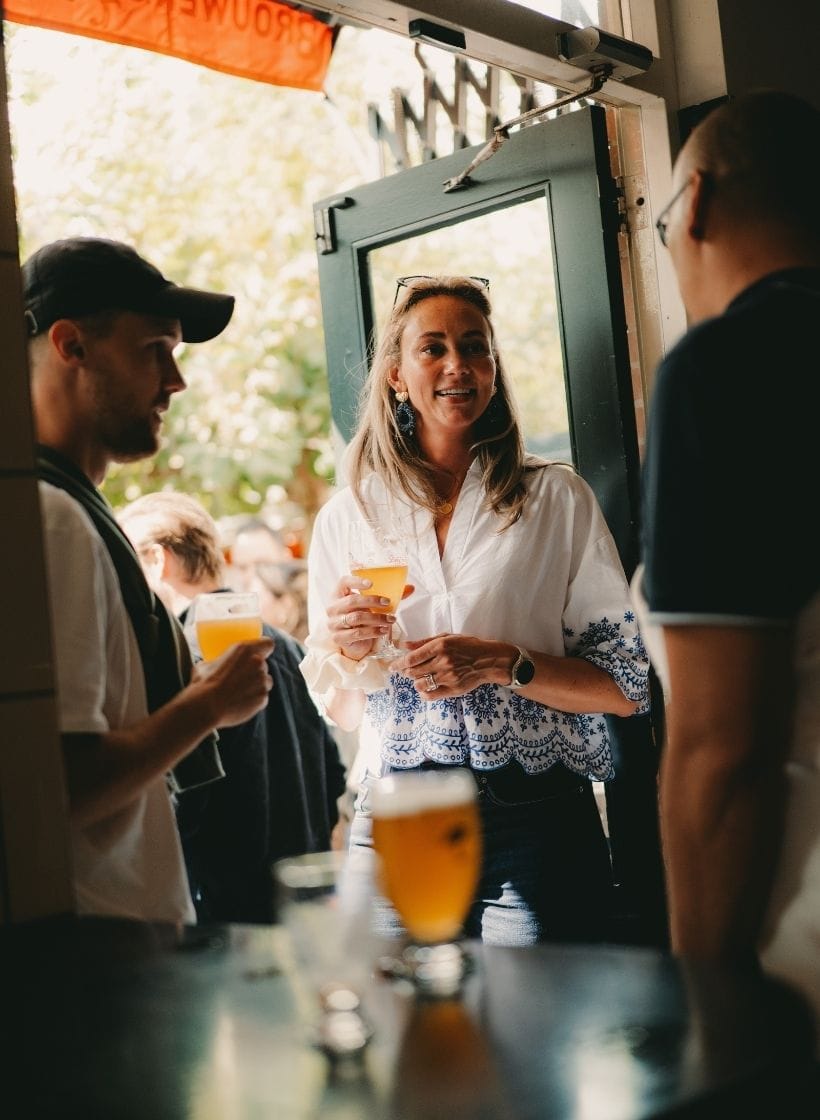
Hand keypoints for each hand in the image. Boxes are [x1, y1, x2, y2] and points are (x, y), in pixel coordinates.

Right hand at [193, 637, 273, 724]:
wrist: (206, 707)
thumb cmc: (203, 684)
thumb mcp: (206, 665)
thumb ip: (215, 662)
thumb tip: (211, 665)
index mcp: (244, 650)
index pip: (268, 643)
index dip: (264, 648)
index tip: (260, 653)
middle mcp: (257, 662)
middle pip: (264, 665)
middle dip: (255, 670)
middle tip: (241, 678)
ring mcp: (262, 680)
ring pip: (265, 681)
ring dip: (257, 685)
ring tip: (240, 692)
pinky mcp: (263, 697)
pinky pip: (262, 697)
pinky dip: (255, 700)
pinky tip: (241, 703)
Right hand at [327, 575, 413, 660]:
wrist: (353, 641)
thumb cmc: (362, 617)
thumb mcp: (372, 605)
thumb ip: (389, 595)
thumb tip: (411, 587)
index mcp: (338, 594)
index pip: (343, 582)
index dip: (356, 581)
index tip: (372, 583)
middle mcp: (333, 607)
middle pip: (352, 600)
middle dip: (372, 601)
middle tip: (388, 603)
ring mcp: (334, 623)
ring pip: (356, 618)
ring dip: (377, 618)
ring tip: (391, 620)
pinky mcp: (338, 638)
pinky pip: (357, 634)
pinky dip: (373, 631)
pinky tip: (384, 630)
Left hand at [391, 634, 513, 697]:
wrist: (489, 660)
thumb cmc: (468, 646)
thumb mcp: (447, 637)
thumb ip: (425, 642)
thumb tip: (405, 645)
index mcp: (440, 646)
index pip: (412, 658)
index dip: (398, 664)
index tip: (393, 667)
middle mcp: (443, 662)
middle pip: (413, 672)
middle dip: (405, 672)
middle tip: (404, 671)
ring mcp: (448, 677)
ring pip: (420, 684)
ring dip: (415, 682)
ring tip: (418, 678)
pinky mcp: (453, 689)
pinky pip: (430, 695)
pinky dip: (424, 693)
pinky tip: (426, 688)